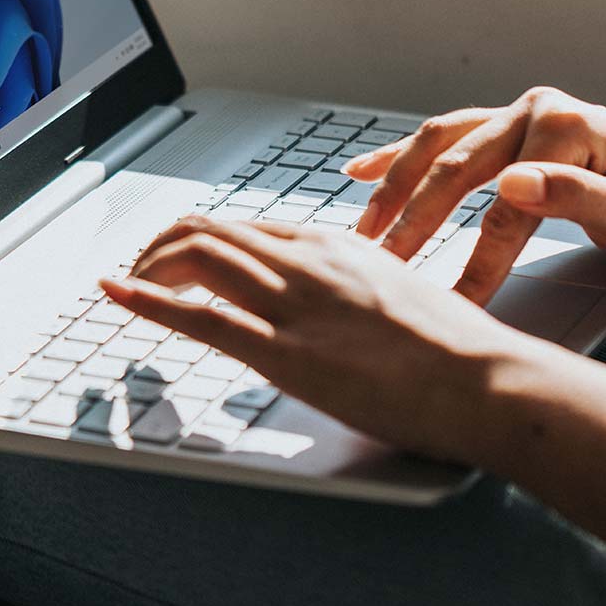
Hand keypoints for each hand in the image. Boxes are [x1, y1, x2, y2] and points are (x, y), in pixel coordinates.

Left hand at [99, 218, 530, 465]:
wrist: (487, 378)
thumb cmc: (460, 351)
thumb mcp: (402, 295)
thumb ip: (360, 290)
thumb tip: (341, 306)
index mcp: (337, 246)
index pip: (248, 227)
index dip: (201, 239)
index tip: (179, 258)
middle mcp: (308, 262)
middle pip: (210, 231)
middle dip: (161, 247)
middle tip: (139, 271)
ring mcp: (295, 304)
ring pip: (197, 257)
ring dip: (148, 268)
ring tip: (126, 284)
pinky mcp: (287, 352)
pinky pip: (201, 316)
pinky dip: (147, 300)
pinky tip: (118, 295)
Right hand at [343, 86, 605, 300]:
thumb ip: (573, 197)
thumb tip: (511, 184)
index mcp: (564, 127)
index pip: (502, 203)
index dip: (473, 258)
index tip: (448, 303)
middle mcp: (535, 110)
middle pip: (456, 167)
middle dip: (413, 220)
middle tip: (380, 266)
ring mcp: (521, 115)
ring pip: (440, 146)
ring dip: (395, 185)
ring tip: (363, 229)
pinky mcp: (514, 129)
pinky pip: (447, 138)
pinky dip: (403, 155)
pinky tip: (361, 170)